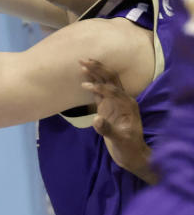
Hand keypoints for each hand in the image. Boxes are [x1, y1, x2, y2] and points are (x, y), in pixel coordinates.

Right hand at [80, 59, 156, 182]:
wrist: (131, 154)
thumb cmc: (128, 148)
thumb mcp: (120, 140)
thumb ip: (107, 130)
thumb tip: (96, 120)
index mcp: (128, 105)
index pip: (113, 90)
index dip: (100, 86)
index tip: (85, 85)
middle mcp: (123, 100)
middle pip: (111, 79)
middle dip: (99, 69)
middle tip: (83, 60)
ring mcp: (115, 102)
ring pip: (106, 81)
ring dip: (95, 71)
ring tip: (83, 62)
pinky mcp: (108, 106)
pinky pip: (100, 90)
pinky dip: (92, 81)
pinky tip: (85, 75)